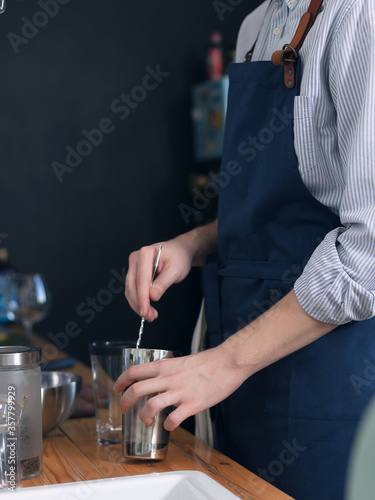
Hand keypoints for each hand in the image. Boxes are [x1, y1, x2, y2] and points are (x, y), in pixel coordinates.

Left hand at [113, 345, 247, 431]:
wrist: (228, 362)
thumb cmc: (208, 362)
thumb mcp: (181, 362)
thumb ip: (168, 372)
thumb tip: (159, 381)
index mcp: (165, 366)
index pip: (134, 371)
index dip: (120, 381)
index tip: (116, 388)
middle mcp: (168, 378)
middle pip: (136, 390)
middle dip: (124, 402)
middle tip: (123, 409)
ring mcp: (179, 392)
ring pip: (150, 406)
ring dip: (143, 416)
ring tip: (145, 420)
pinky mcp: (192, 404)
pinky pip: (173, 418)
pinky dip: (167, 425)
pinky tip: (169, 425)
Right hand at [125, 238, 193, 321]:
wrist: (179, 251)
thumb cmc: (179, 257)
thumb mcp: (176, 271)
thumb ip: (163, 283)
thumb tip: (152, 296)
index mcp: (146, 253)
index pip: (141, 280)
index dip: (142, 298)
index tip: (145, 312)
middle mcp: (136, 258)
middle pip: (132, 285)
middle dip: (140, 304)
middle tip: (150, 317)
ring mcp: (134, 265)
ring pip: (130, 289)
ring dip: (138, 304)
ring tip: (150, 315)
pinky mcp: (135, 272)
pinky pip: (133, 289)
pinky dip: (139, 300)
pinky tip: (147, 308)